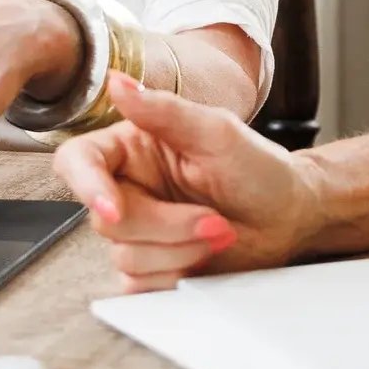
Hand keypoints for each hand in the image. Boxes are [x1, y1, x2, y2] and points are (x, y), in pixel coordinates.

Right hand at [53, 72, 319, 290]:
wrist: (289, 216)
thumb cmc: (259, 168)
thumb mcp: (217, 132)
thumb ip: (164, 109)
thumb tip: (117, 83)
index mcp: (133, 147)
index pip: (79, 162)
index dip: (86, 187)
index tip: (112, 208)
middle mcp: (128, 188)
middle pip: (108, 221)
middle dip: (165, 226)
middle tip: (213, 218)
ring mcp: (139, 231)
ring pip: (125, 256)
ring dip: (180, 250)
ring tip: (219, 231)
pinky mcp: (152, 265)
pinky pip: (139, 285)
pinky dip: (177, 273)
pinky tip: (205, 255)